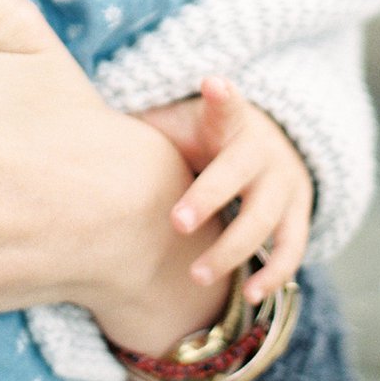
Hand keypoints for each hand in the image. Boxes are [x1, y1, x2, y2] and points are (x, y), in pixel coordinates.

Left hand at [142, 75, 313, 302]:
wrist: (271, 144)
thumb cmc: (203, 137)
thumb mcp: (181, 122)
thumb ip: (146, 125)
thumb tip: (80, 132)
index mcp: (229, 122)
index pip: (227, 105)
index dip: (222, 96)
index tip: (213, 83)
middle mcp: (261, 150)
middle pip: (237, 172)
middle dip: (208, 197)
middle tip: (176, 223)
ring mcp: (284, 184)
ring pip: (263, 220)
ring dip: (231, 250)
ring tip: (195, 275)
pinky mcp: (299, 214)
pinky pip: (291, 248)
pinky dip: (274, 274)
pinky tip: (251, 296)